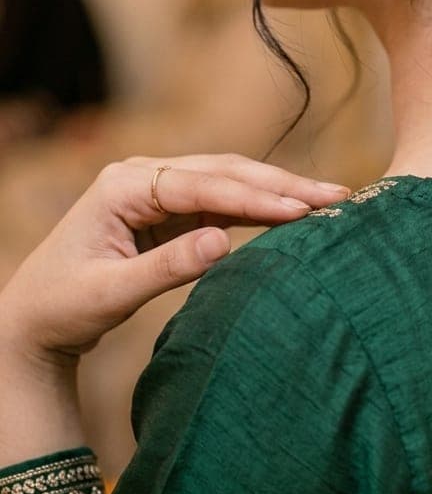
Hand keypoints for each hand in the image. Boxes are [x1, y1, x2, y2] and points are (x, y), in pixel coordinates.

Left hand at [0, 154, 349, 365]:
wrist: (32, 321)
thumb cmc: (61, 307)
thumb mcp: (109, 294)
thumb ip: (167, 268)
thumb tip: (223, 242)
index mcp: (123, 184)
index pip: (202, 184)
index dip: (255, 195)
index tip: (301, 208)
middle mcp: (144, 175)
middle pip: (225, 172)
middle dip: (281, 183)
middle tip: (336, 195)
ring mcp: (160, 190)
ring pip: (230, 182)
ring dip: (279, 191)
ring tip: (330, 199)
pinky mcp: (172, 210)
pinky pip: (225, 202)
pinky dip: (261, 208)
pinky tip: (296, 212)